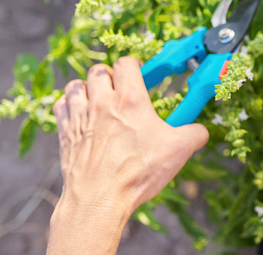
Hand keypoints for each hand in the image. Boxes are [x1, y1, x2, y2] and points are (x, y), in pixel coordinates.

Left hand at [48, 57, 207, 253]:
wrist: (99, 198)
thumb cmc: (138, 172)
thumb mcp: (178, 150)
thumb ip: (195, 134)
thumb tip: (201, 131)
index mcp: (130, 100)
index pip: (126, 63)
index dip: (134, 65)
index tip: (141, 75)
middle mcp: (102, 102)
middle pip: (99, 70)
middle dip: (110, 75)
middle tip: (120, 89)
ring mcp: (79, 116)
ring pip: (76, 85)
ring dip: (87, 88)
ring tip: (98, 100)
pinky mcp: (64, 133)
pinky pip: (61, 106)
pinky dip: (69, 105)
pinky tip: (80, 114)